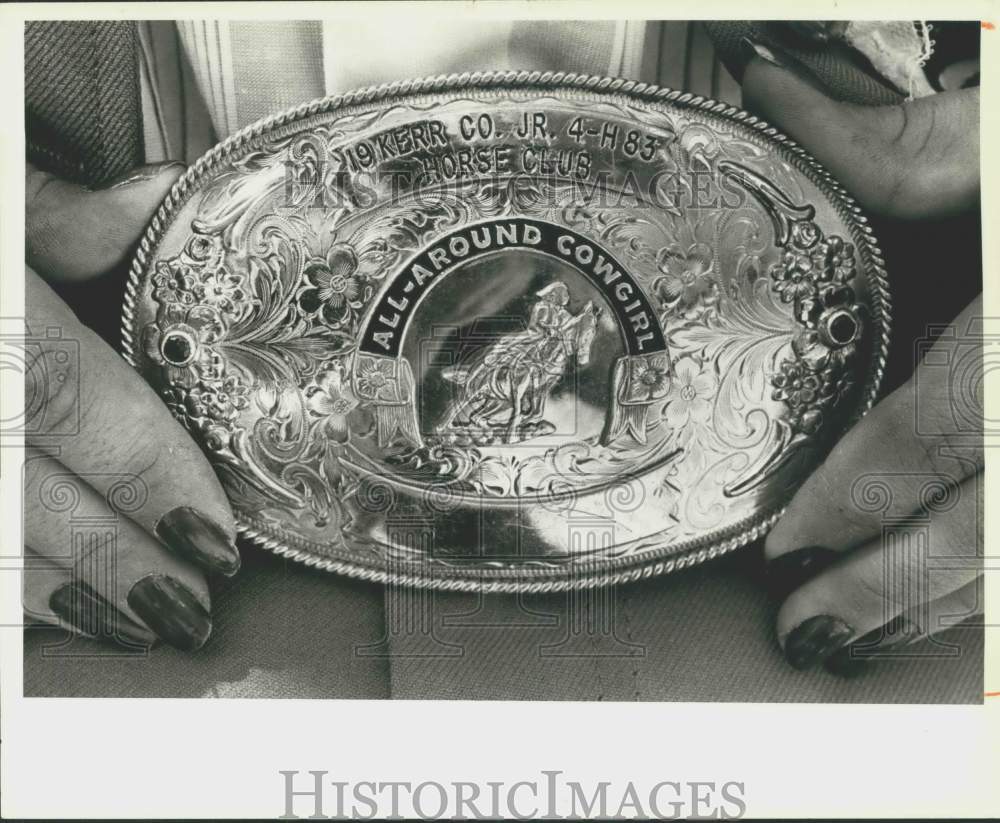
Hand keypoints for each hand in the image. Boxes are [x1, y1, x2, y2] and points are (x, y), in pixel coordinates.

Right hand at [22, 163, 240, 651]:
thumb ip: (49, 202)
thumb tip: (152, 201)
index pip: (57, 392)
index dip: (141, 471)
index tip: (208, 532)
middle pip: (10, 490)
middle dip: (107, 558)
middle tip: (186, 604)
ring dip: (38, 594)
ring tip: (125, 620)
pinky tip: (26, 610)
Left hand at [741, 46, 982, 673]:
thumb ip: (904, 144)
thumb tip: (772, 98)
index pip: (937, 434)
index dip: (856, 498)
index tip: (789, 541)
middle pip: (991, 528)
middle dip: (893, 589)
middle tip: (810, 632)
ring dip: (957, 611)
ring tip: (869, 643)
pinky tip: (972, 609)